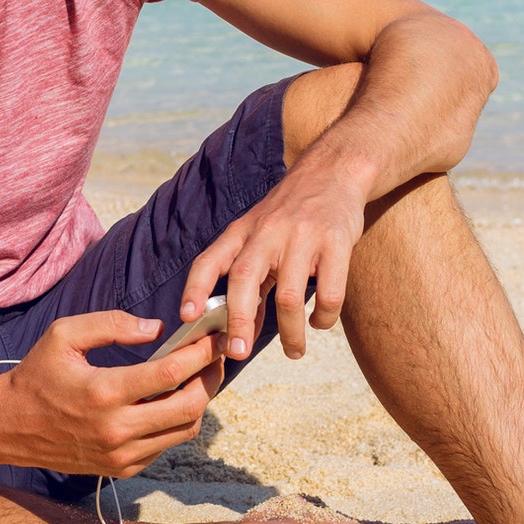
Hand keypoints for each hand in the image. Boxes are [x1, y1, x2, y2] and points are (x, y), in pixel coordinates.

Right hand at [0, 311, 225, 476]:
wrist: (7, 427)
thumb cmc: (36, 375)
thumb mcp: (64, 335)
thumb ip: (112, 324)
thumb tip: (157, 329)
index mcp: (104, 392)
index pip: (170, 372)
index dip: (200, 352)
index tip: (215, 335)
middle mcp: (116, 429)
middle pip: (189, 406)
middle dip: (210, 378)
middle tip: (216, 356)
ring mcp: (120, 454)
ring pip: (184, 430)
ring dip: (199, 402)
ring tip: (199, 376)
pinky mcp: (120, 469)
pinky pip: (165, 446)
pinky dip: (176, 423)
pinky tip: (171, 401)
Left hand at [180, 161, 366, 361]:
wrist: (333, 171)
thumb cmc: (291, 214)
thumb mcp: (259, 234)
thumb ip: (250, 278)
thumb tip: (241, 332)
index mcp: (242, 231)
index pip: (209, 260)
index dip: (195, 289)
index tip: (187, 317)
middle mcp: (268, 232)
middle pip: (244, 278)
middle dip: (238, 320)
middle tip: (238, 352)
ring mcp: (303, 237)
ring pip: (290, 296)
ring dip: (290, 333)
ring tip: (294, 351)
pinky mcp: (336, 243)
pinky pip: (330, 294)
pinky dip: (323, 318)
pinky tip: (320, 322)